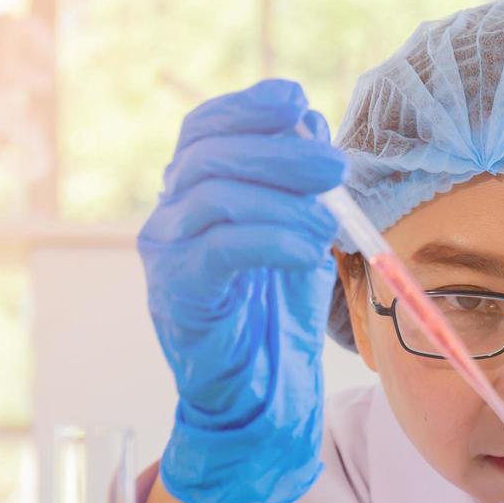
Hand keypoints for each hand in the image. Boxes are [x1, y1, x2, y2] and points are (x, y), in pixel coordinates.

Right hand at [138, 79, 345, 502]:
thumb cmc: (274, 318)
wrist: (256, 398)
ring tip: (329, 222)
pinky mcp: (179, 295)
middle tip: (335, 167)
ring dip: (282, 199)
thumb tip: (315, 129)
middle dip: (279, 151)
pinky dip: (270, 240)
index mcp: (194, 195)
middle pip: (210, 155)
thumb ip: (302, 188)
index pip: (206, 129)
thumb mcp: (297, 239)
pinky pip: (220, 250)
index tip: (297, 103)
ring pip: (213, 196)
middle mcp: (169, 217)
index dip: (248, 108)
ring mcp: (167, 256)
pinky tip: (309, 251)